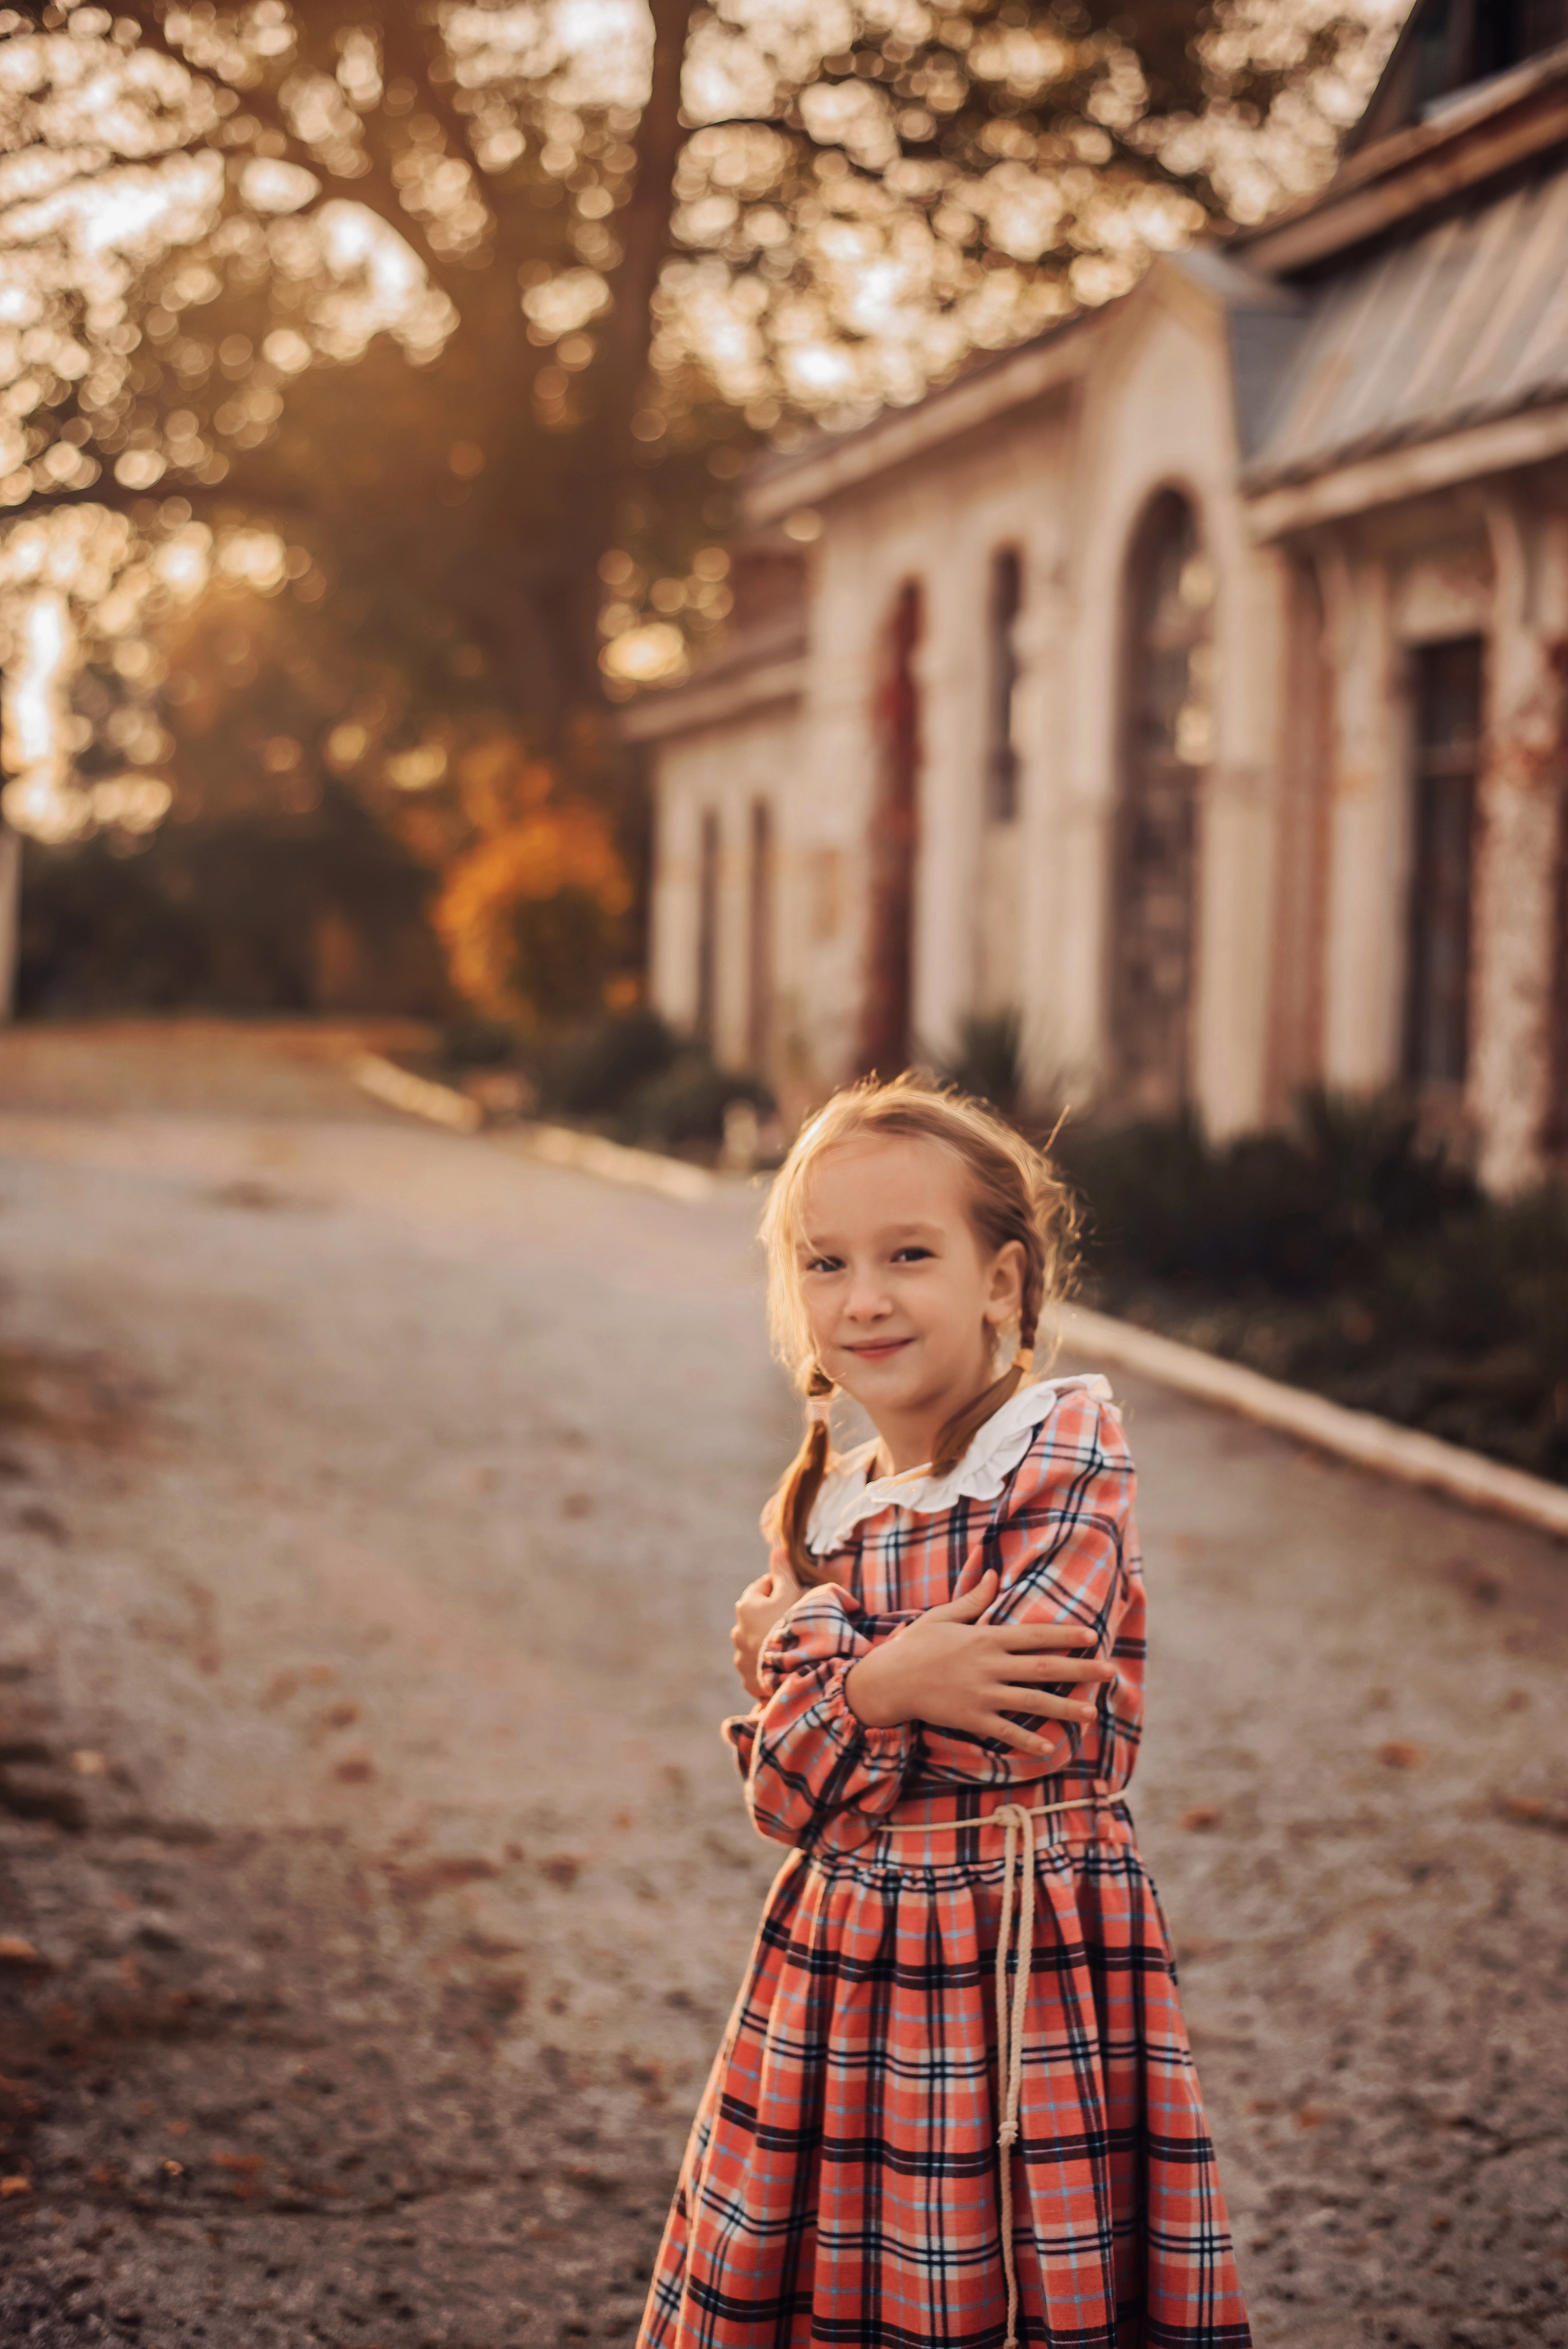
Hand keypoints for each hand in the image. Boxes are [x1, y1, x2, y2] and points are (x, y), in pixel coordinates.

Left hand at [731, 1565, 802, 1700]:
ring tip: (789, 1646)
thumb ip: (782, 1570)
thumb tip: (777, 1546)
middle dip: (771, 1616)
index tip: (796, 1594)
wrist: (794, 1666)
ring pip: (755, 1643)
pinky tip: (782, 1665)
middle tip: (794, 1621)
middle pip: (757, 1616)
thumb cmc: (793, 1623)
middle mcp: (737, 1631)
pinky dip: (766, 1665)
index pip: (762, 1587)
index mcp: (746, 1606)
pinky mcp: (746, 1678)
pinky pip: (756, 1667)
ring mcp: (740, 1656)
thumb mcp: (790, 1592)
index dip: (781, 1588)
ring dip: (767, 1641)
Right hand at [844, 1569, 1115, 1756]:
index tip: (1092, 1635)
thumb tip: (992, 1574)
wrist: (888, 1682)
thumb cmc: (916, 1646)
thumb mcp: (942, 1617)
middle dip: (1080, 1669)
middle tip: (1110, 1671)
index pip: (1034, 1635)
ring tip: (1093, 1711)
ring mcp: (982, 1694)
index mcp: (985, 1637)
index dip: (1065, 1634)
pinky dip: (1028, 1740)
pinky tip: (1049, 1747)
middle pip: (1044, 1668)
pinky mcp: (972, 1718)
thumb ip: (972, 1599)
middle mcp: (989, 1665)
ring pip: (1032, 1702)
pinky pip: (1006, 1731)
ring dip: (1065, 1707)